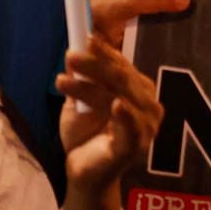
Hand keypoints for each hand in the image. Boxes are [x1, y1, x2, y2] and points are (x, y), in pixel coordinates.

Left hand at [58, 36, 163, 209]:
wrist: (82, 171)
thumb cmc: (85, 133)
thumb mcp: (79, 100)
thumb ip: (80, 78)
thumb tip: (73, 49)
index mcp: (138, 89)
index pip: (122, 64)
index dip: (104, 51)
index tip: (85, 38)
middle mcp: (148, 104)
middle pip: (122, 77)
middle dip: (94, 65)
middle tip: (70, 57)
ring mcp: (146, 125)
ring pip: (120, 96)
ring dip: (91, 87)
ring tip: (63, 81)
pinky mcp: (136, 146)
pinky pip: (132, 128)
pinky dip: (126, 116)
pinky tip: (117, 105)